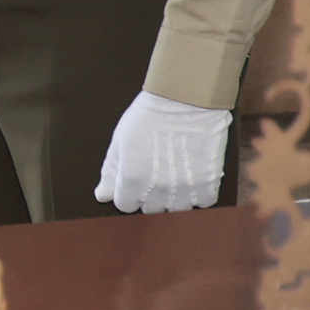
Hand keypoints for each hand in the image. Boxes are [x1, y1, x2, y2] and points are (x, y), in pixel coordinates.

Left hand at [98, 92, 231, 213]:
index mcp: (132, 179)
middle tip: (156, 173)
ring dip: (175, 197)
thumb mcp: (120, 140)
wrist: (186, 99)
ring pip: (177, 209)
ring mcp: (184, 187)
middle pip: (151, 209)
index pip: (125, 205)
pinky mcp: (208, 182)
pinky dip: (200, 193)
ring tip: (176, 174)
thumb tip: (102, 196)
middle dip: (150, 195)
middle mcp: (157, 189)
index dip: (128, 193)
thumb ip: (111, 172)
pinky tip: (194, 176)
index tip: (134, 180)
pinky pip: (204, 202)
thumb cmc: (150, 114)